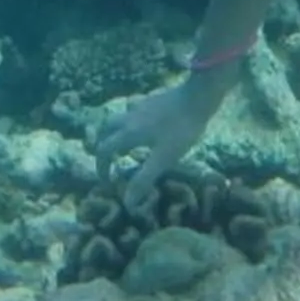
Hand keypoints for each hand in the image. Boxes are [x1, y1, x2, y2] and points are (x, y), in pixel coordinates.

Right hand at [95, 66, 237, 210]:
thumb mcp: (163, 159)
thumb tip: (127, 203)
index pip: (104, 150)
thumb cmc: (181, 130)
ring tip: (122, 145)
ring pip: (117, 119)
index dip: (102, 167)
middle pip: (105, 131)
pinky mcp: (150, 100)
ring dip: (114, 133)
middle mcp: (128, 119)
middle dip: (103, 147)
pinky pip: (132, 111)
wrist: (197, 97)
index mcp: (128, 134)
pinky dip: (129, 122)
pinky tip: (141, 126)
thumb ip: (144, 179)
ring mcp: (139, 107)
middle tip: (109, 162)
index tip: (107, 181)